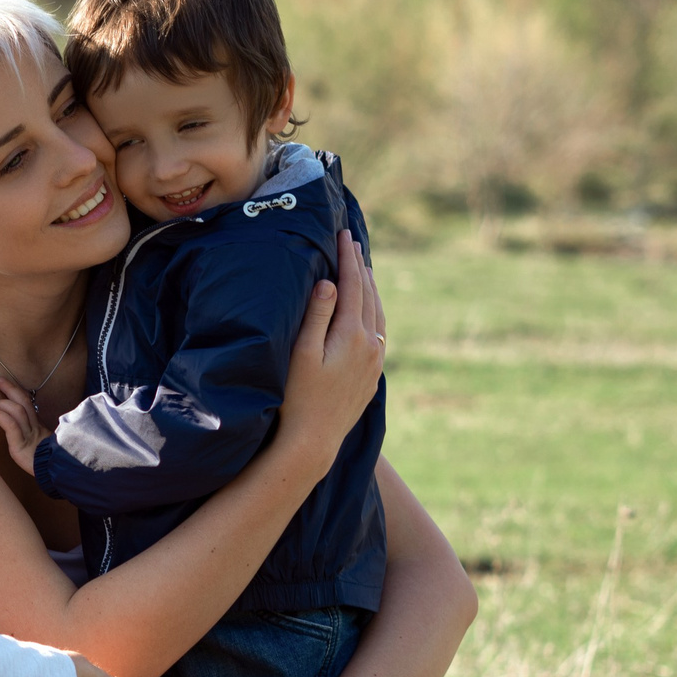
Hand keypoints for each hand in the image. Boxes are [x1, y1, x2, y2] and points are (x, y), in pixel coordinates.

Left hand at [0, 374, 53, 476]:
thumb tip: (19, 429)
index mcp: (39, 429)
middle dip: (11, 390)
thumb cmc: (50, 466)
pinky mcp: (22, 446)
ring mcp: (29, 437)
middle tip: (0, 381)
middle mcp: (35, 429)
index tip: (6, 384)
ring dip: (3, 404)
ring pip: (17, 412)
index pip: (29, 405)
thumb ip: (35, 438)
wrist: (58, 476)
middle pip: (24, 403)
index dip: (18, 392)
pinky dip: (1, 416)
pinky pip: (12, 427)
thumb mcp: (44, 449)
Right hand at [271, 230, 384, 467]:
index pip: (352, 285)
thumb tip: (330, 283)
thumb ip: (317, 315)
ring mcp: (375, 363)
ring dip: (371, 289)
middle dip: (360, 267)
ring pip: (378, 315)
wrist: (313, 442)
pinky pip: (379, 334)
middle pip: (369, 296)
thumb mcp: (301, 353)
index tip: (343, 234)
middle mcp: (371, 345)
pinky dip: (374, 314)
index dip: (347, 258)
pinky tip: (368, 313)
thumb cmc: (297, 397)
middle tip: (353, 243)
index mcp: (353, 334)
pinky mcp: (372, 377)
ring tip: (364, 270)